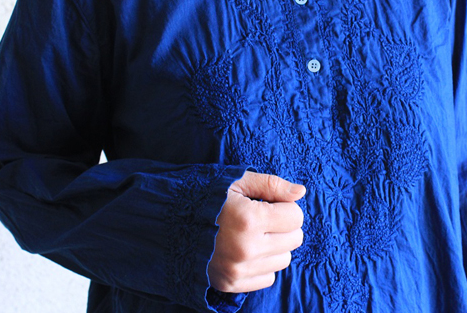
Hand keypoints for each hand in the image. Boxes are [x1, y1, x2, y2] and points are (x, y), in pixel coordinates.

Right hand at [208, 171, 305, 292]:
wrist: (166, 224)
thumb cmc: (205, 197)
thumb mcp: (238, 182)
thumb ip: (272, 185)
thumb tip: (300, 192)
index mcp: (248, 219)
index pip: (295, 217)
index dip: (285, 206)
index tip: (269, 204)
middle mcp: (246, 249)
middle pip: (294, 239)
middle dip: (284, 226)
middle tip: (263, 218)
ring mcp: (238, 270)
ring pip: (284, 259)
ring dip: (275, 246)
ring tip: (253, 234)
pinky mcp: (231, 284)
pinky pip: (268, 277)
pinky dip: (263, 264)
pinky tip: (246, 250)